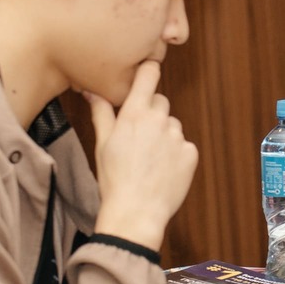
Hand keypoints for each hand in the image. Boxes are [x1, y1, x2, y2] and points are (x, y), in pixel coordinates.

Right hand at [88, 61, 197, 251]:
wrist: (136, 212)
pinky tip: (162, 170)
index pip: (149, 74)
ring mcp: (178, 136)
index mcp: (134, 114)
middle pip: (160, 102)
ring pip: (173, 125)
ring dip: (164, 135)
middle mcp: (159, 120)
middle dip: (151, 112)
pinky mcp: (191, 153)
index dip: (148, 71)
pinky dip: (176, 154)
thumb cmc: (114, 179)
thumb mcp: (102, 144)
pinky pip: (184, 146)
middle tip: (138, 137)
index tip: (145, 74)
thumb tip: (92, 91)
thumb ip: (102, 113)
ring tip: (149, 159)